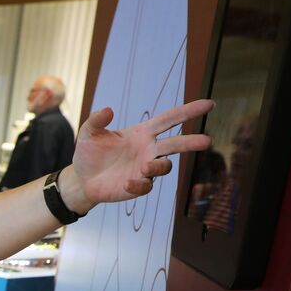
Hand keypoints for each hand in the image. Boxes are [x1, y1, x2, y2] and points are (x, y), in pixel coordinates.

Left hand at [64, 99, 213, 212]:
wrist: (81, 179)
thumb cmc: (89, 153)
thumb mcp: (88, 133)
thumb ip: (96, 120)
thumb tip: (108, 110)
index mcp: (142, 132)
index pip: (169, 119)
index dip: (188, 111)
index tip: (209, 104)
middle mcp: (148, 149)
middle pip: (176, 144)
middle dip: (192, 142)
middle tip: (207, 141)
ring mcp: (145, 169)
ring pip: (165, 166)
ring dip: (159, 166)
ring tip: (145, 166)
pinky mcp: (137, 186)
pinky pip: (146, 186)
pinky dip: (139, 184)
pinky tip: (126, 183)